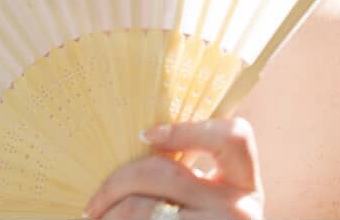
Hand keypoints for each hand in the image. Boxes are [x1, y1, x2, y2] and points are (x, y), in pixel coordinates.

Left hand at [83, 116, 264, 219]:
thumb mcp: (215, 201)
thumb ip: (193, 175)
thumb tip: (138, 145)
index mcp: (245, 183)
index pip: (232, 136)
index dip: (186, 129)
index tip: (144, 136)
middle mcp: (239, 210)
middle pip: (166, 173)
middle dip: (118, 182)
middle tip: (93, 203)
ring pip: (146, 208)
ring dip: (110, 214)